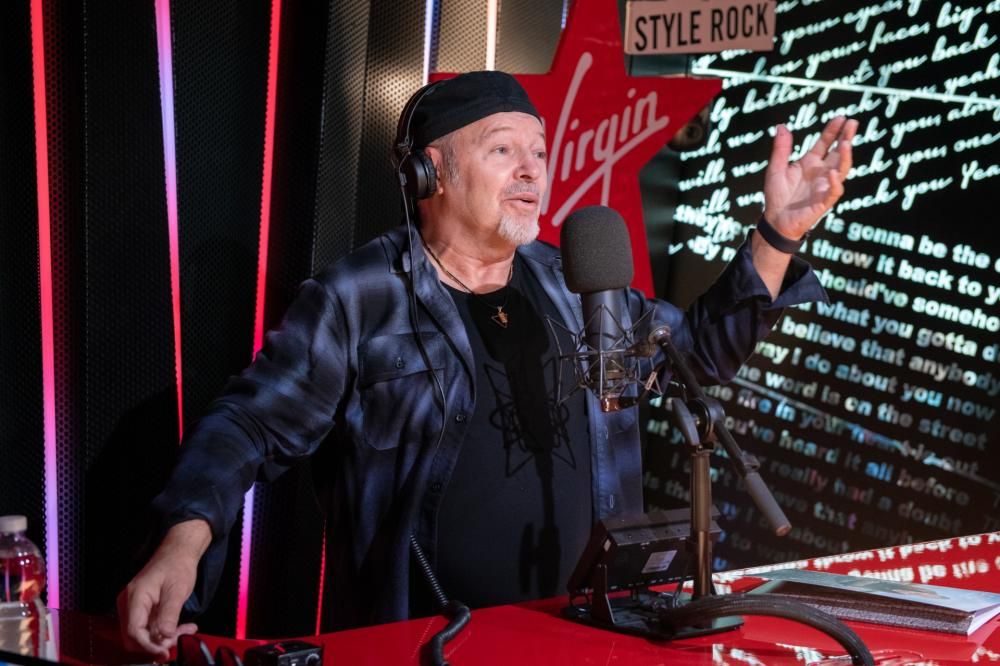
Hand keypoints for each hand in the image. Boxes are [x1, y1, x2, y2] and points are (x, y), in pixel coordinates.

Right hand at [117, 520, 209, 658]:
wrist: (178, 552)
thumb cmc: (177, 565)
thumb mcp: (177, 590)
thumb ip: (169, 614)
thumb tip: (164, 636)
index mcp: (135, 597)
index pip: (133, 631)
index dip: (148, 645)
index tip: (165, 652)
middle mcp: (129, 603)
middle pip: (134, 637)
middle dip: (155, 643)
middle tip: (177, 640)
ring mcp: (134, 607)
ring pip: (142, 634)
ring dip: (163, 638)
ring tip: (185, 630)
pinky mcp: (142, 609)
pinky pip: (149, 627)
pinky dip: (164, 631)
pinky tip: (182, 627)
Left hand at [763, 116, 857, 240]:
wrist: (775, 220)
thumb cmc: (777, 196)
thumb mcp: (776, 169)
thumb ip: (780, 149)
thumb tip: (781, 126)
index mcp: (810, 163)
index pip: (826, 143)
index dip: (833, 131)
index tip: (841, 117)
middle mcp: (821, 173)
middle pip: (838, 152)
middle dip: (846, 138)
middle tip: (852, 123)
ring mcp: (824, 186)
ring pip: (841, 169)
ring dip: (845, 157)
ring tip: (846, 143)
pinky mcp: (824, 201)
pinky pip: (834, 191)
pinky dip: (835, 183)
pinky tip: (832, 173)